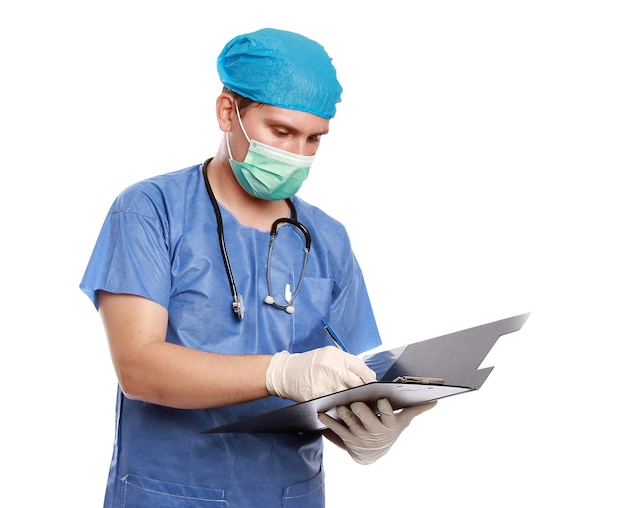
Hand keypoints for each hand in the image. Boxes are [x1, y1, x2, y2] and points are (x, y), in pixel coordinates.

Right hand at [265, 346, 375, 402]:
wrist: (285, 372)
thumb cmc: (308, 364)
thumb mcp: (328, 356)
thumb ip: (346, 363)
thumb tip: (366, 376)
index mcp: (337, 356)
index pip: (362, 369)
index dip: (370, 380)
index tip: (373, 386)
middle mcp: (333, 367)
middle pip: (358, 383)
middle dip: (365, 392)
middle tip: (368, 399)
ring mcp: (326, 381)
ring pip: (349, 395)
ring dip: (354, 402)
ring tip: (358, 405)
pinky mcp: (319, 394)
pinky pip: (336, 403)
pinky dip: (341, 407)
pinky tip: (344, 409)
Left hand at [318, 399, 436, 464]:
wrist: (374, 453)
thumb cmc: (390, 430)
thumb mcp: (403, 422)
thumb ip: (416, 409)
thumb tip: (434, 400)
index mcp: (389, 424)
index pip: (388, 414)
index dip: (384, 408)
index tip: (382, 398)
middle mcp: (375, 431)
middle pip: (366, 418)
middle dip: (361, 410)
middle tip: (355, 402)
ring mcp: (360, 435)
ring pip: (350, 422)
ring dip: (344, 414)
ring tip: (338, 405)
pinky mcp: (346, 438)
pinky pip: (335, 429)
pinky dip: (327, 421)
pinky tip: (321, 413)